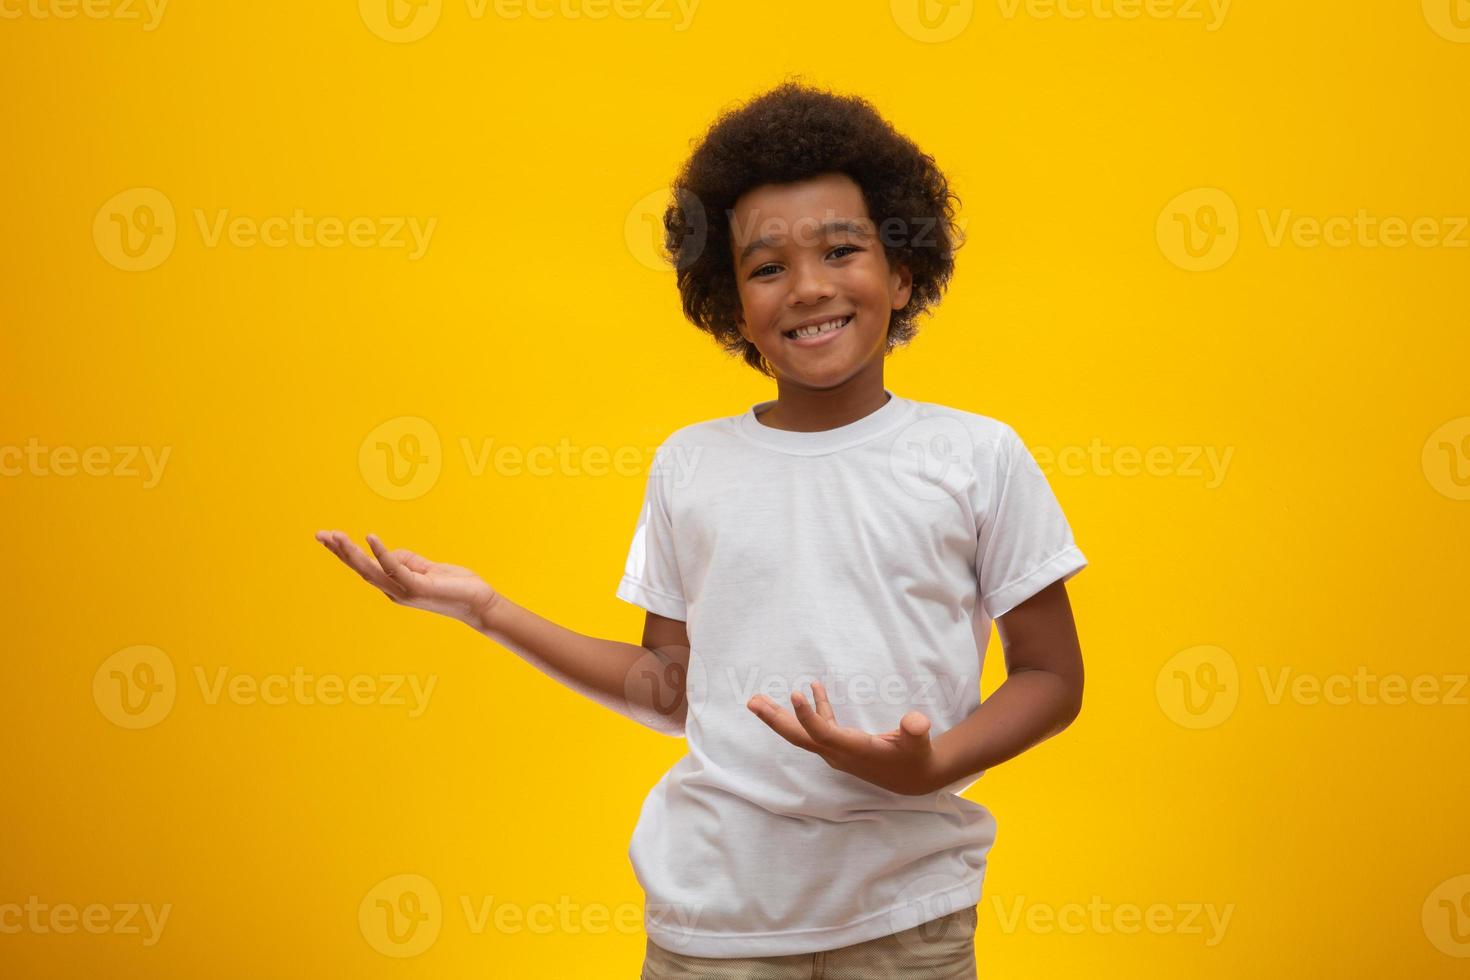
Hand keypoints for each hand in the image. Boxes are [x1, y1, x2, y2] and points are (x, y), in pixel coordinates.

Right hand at [315, 530, 497, 629]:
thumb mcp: (425, 567)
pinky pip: (394, 568)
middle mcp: (393, 591)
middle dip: (339, 551)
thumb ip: (406, 560)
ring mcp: (404, 591)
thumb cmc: (454, 585)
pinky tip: (370, 536)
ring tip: (336, 536)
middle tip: (320, 534)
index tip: (327, 536)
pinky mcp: (417, 587)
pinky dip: (381, 552)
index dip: (345, 553)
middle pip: (360, 569)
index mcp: (393, 586)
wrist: (478, 603)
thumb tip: (389, 553)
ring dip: (351, 552)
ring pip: (371, 570)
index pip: (364, 566)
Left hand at [746, 681, 943, 795]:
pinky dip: (812, 709)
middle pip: (799, 737)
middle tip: (752, 702)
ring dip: (781, 716)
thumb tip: (916, 722)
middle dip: (775, 720)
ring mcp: (835, 750)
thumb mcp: (919, 743)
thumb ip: (916, 731)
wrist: (913, 777)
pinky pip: (818, 726)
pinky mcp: (839, 745)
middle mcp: (837, 753)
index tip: (794, 693)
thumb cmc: (915, 757)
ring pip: (802, 733)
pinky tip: (812, 688)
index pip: (822, 734)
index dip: (808, 715)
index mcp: (853, 750)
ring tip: (759, 699)